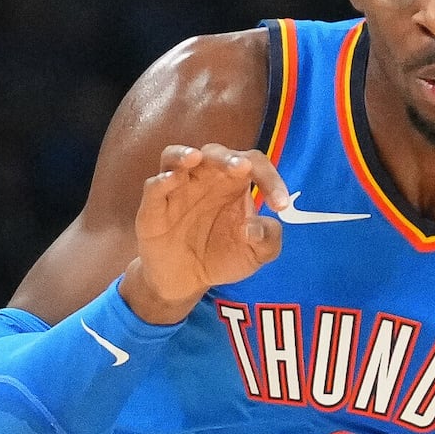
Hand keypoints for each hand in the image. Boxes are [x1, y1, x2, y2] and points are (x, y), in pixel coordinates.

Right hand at [122, 144, 287, 321]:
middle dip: (228, 157)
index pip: (255, 164)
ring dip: (184, 154)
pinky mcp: (153, 207)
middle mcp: (205, 178)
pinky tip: (172, 180)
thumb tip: (257, 227)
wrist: (186, 281)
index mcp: (235, 183)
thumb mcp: (255, 254)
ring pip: (175, 156)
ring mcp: (177, 189)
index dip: (271, 179)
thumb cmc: (223, 257)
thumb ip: (268, 240)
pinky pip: (154, 186)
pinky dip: (162, 180)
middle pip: (215, 153)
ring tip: (195, 158)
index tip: (280, 205)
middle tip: (241, 168)